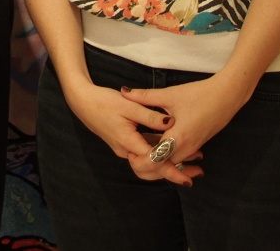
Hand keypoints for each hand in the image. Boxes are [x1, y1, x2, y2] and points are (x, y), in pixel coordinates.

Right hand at [62, 80, 203, 186]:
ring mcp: (125, 148)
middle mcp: (126, 151)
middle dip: (175, 171)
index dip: (172, 170)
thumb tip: (171, 123)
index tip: (188, 178)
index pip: (154, 163)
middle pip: (153, 168)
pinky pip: (144, 153)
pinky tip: (172, 146)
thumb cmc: (103, 102)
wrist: (82, 101)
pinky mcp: (125, 143)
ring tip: (192, 161)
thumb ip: (150, 115)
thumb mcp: (129, 105)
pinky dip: (159, 153)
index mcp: (128, 142)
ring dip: (169, 162)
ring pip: (150, 161)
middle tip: (197, 171)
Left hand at [120, 73, 249, 183]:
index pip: (155, 161)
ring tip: (141, 146)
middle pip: (162, 168)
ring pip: (170, 164)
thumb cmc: (199, 94)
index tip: (128, 151)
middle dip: (144, 164)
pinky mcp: (196, 146)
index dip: (139, 160)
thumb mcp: (170, 94)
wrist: (227, 96)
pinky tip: (156, 143)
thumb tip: (124, 91)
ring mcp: (192, 149)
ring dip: (155, 160)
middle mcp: (186, 149)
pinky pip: (178, 158)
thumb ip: (145, 96)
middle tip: (130, 151)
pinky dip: (166, 155)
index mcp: (178, 138)